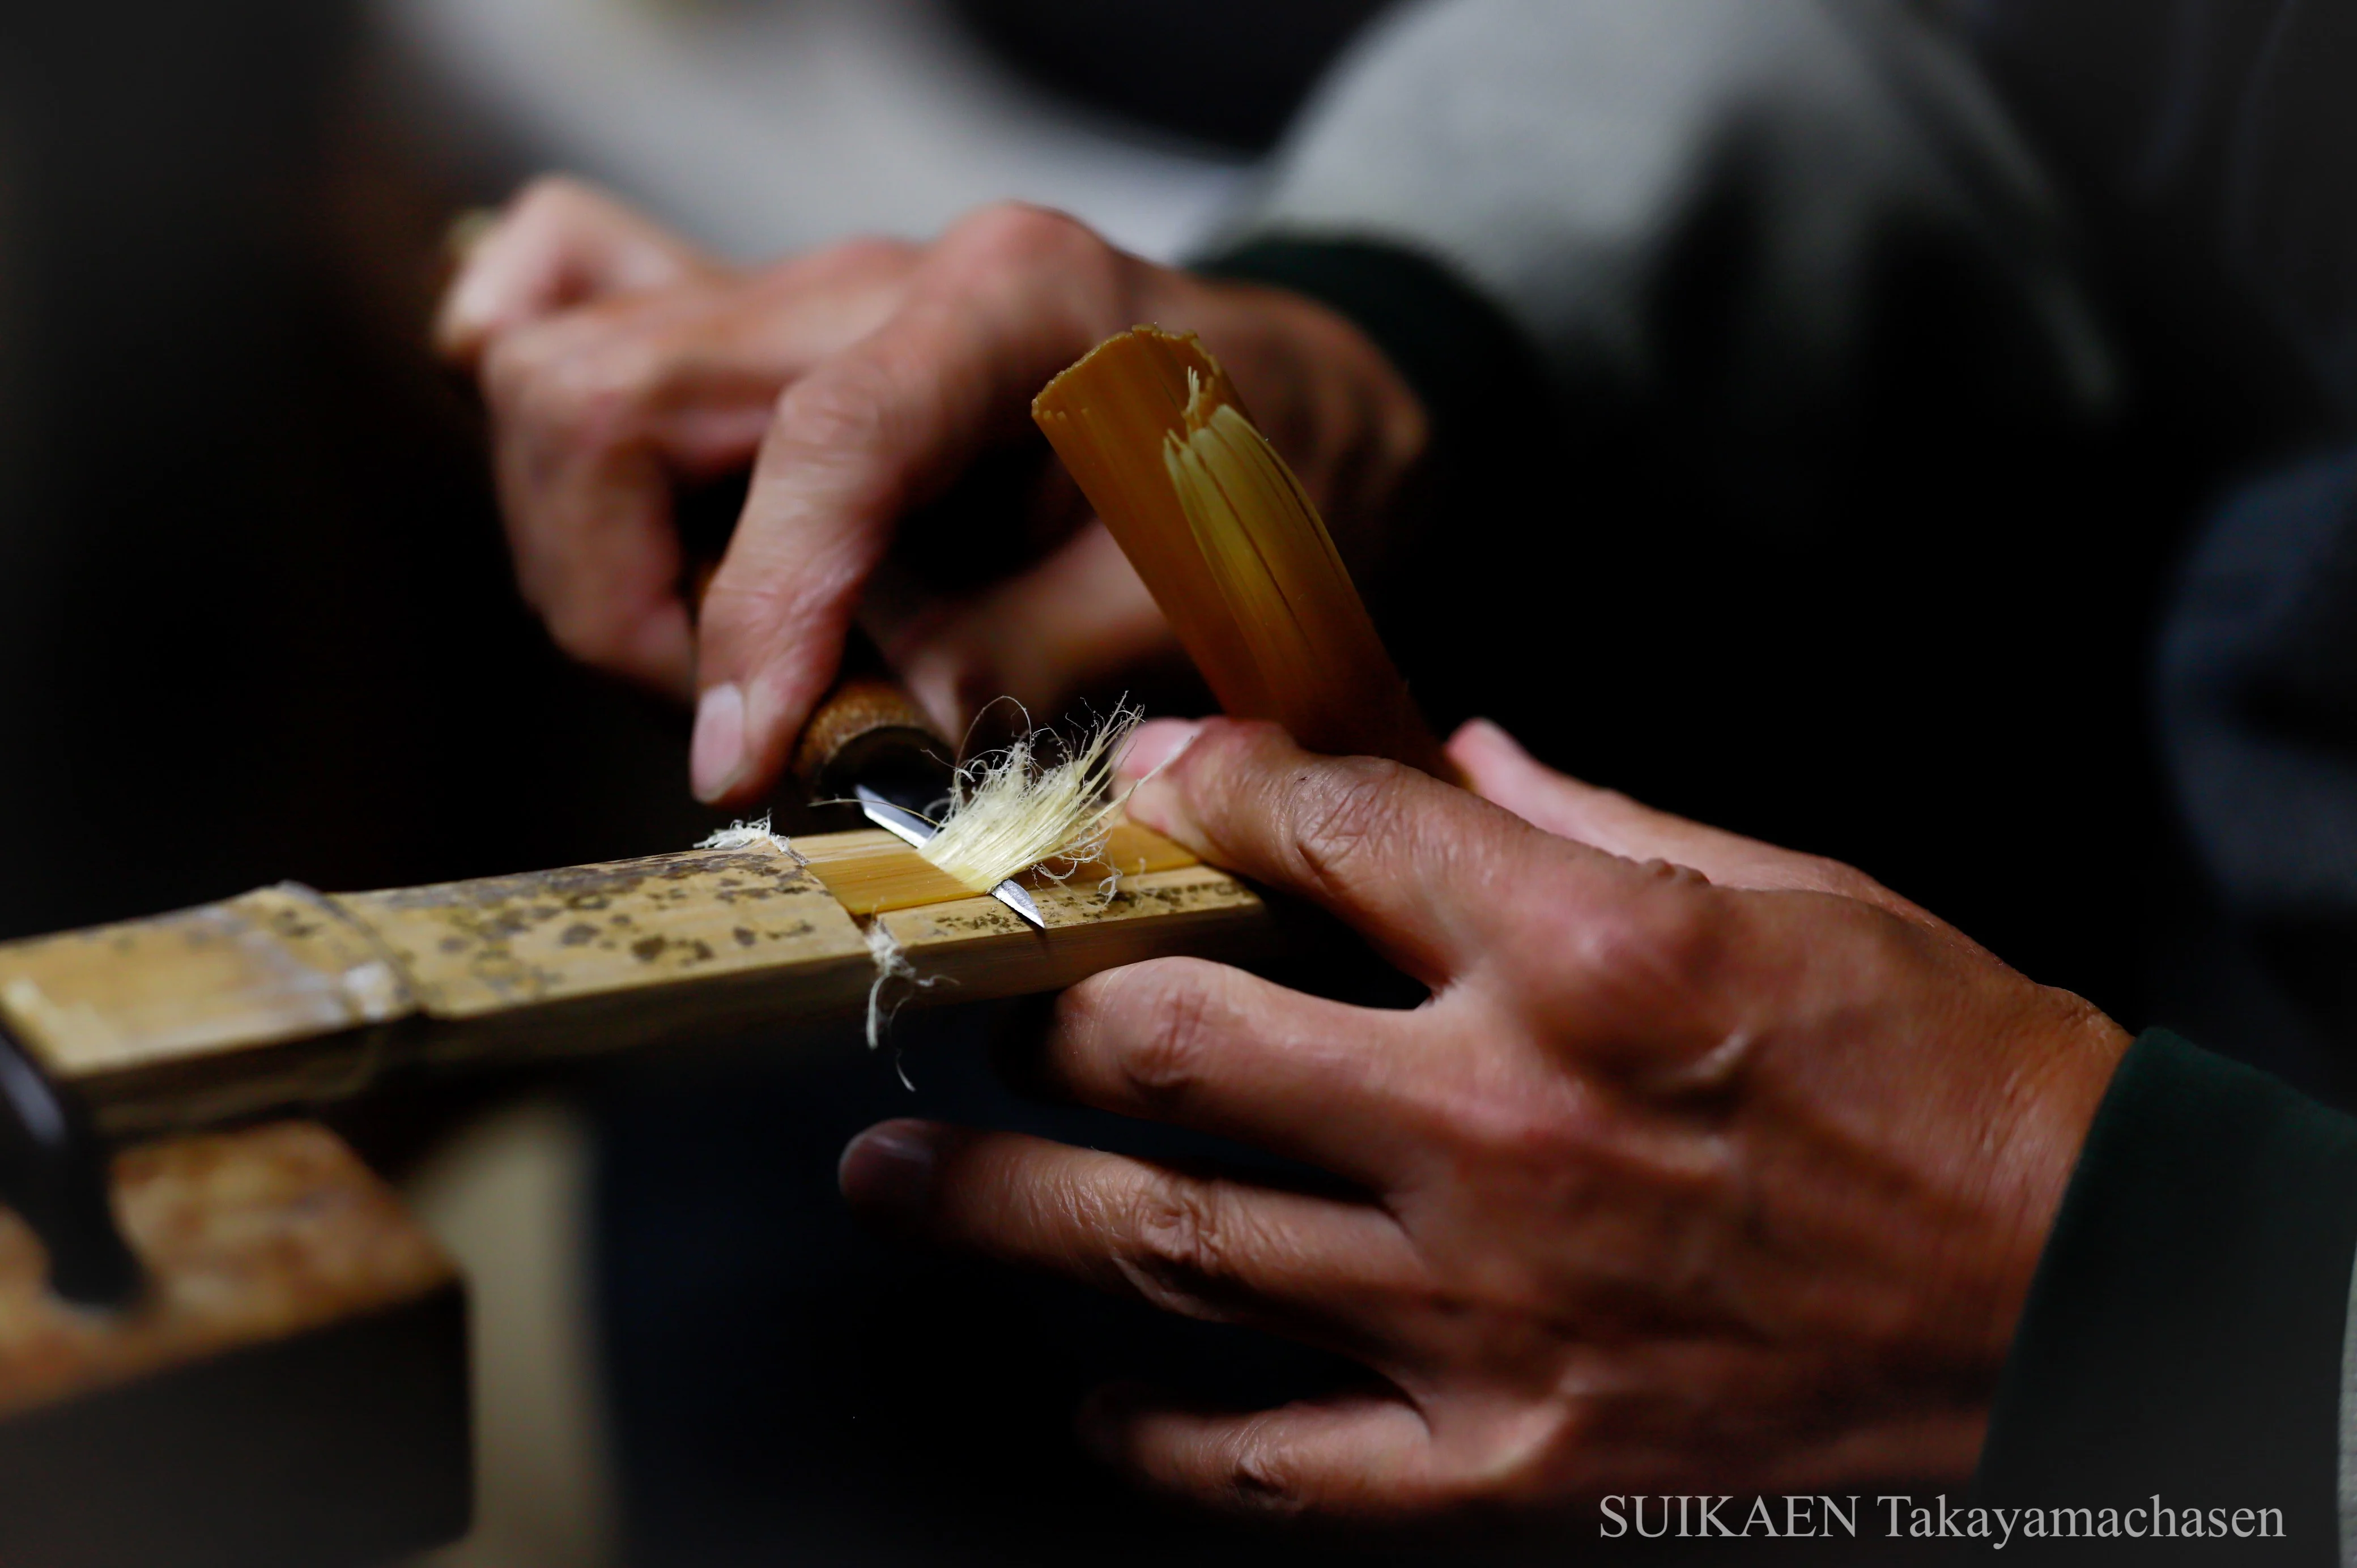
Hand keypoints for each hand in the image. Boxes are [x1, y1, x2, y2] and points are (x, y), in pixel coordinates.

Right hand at [436, 179, 1427, 802]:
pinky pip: (568, 313)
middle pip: (607, 395)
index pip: (815, 447)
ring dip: (590, 557)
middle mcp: (874, 276)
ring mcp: (798, 296)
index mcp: (1008, 306)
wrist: (1287, 398)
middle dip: (625, 600)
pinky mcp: (759, 342)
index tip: (738, 761)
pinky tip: (626, 531)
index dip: (753, 619)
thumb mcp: (1198, 590)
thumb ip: (1036, 660)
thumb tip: (875, 748)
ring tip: (724, 659)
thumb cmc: (1266, 482)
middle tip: (745, 722)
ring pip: (554, 379)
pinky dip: (555, 436)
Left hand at [839, 717, 2130, 1516]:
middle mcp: (1504, 1120)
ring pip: (1170, 1240)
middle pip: (1181, 1034)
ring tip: (888, 1179)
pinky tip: (1076, 1393)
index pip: (1318, 825)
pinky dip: (1151, 1434)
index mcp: (1582, 950)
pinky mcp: (1508, 1451)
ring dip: (1001, 1203)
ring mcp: (1487, 1302)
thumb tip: (1445, 758)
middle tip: (958, 990)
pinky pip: (1270, 1455)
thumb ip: (1582, 815)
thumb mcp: (1786, 886)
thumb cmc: (1944, 1068)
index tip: (1142, 791)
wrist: (2079, 1284)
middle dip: (1040, 996)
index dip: (1200, 787)